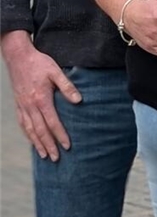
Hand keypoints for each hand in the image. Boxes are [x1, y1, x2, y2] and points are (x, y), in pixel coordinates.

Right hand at [0, 32, 79, 160]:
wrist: (18, 57)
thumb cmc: (40, 63)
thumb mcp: (56, 71)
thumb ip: (67, 86)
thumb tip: (79, 101)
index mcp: (41, 99)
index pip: (52, 122)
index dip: (60, 135)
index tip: (67, 146)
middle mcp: (30, 106)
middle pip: (40, 131)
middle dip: (49, 145)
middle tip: (56, 158)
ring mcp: (22, 106)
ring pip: (30, 130)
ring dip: (37, 144)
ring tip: (44, 155)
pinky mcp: (19, 105)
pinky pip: (23, 124)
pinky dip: (28, 135)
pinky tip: (33, 140)